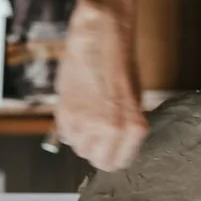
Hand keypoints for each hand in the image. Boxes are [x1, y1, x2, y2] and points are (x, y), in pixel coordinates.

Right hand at [55, 1, 147, 171]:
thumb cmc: (120, 63)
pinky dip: (69, 127)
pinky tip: (77, 108)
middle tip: (98, 134)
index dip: (114, 154)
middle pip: (99, 162)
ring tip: (88, 115)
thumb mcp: (134, 99)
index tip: (111, 148)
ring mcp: (87, 125)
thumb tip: (117, 144)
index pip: (120, 162)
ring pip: (80, 149)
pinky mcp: (67, 115)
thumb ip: (126, 126)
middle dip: (98, 150)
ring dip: (82, 137)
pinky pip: (66, 135)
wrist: (101, 38)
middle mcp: (112, 130)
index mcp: (134, 127)